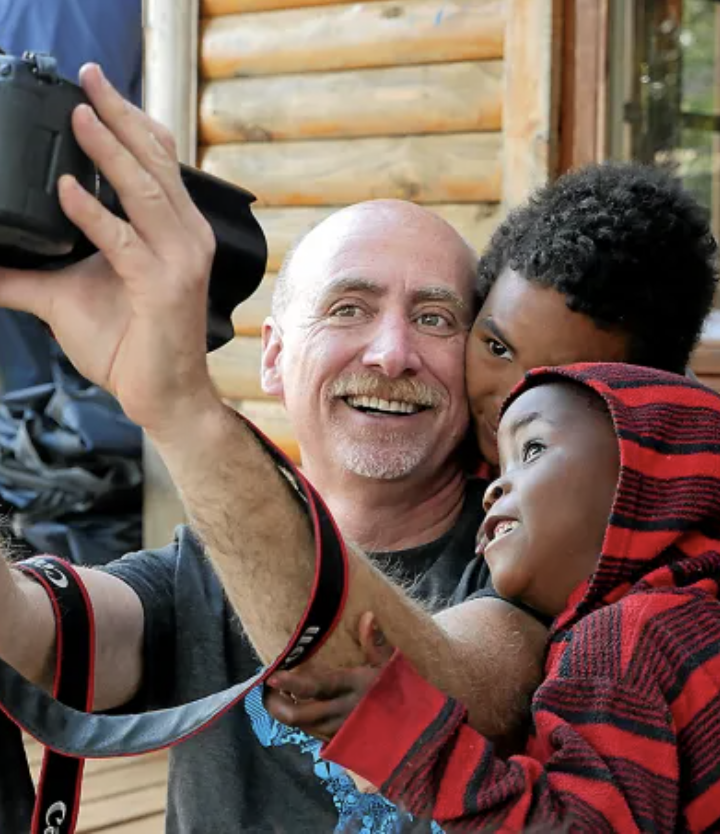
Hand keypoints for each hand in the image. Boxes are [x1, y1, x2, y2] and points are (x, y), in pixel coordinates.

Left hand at [0, 64, 217, 434]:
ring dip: (110, 151)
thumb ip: (25, 274)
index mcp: (171, 230)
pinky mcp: (167, 286)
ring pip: (146, 191)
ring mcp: (180, 259)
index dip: (129, 123)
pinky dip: (95, 215)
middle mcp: (184, 236)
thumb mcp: (66, 298)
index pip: (157, 163)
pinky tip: (65, 191)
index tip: (94, 91)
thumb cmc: (131, 345)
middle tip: (88, 78)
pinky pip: (126, 242)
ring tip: (79, 116)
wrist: (162, 394)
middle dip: (119, 117)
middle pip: (155, 162)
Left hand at [265, 612, 392, 742]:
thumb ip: (376, 643)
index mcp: (354, 687)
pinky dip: (300, 720)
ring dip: (285, 711)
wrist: (415, 729)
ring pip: (302, 726)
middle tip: (267, 687)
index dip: (291, 683)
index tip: (272, 676)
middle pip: (299, 715)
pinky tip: (297, 706)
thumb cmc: (401, 691)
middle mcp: (342, 712)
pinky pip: (312, 733)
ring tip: (277, 694)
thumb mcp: (391, 665)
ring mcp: (340, 730)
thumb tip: (367, 616)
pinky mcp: (340, 741)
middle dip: (276, 704)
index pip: (316, 687)